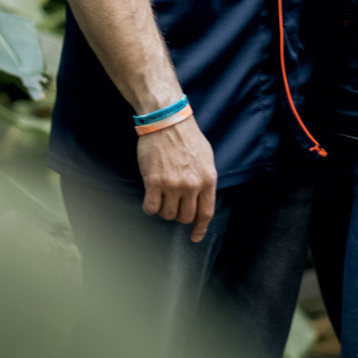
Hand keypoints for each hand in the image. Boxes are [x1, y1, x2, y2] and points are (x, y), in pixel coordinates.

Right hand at [138, 114, 217, 244]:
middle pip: (185, 216)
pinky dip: (150, 207)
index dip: (200, 228)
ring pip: (167, 214)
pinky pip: (151, 208)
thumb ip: (205, 179)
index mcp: (208, 179)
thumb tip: (201, 197)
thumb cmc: (187, 136)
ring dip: (164, 210)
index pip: (206, 213)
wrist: (166, 120)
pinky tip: (150, 198)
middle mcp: (192, 186)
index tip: (194, 237)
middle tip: (173, 206)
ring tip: (161, 197)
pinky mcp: (153, 182)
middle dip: (178, 216)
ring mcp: (172, 185)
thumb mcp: (206, 157)